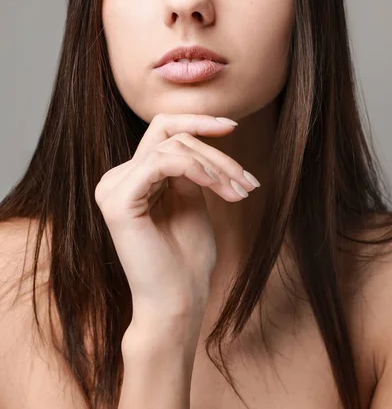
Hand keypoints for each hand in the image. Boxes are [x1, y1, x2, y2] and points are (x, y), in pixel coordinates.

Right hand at [94, 113, 258, 324]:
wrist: (179, 301)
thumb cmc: (187, 258)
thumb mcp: (192, 200)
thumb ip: (189, 169)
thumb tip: (201, 138)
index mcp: (132, 178)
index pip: (162, 132)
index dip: (197, 121)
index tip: (233, 125)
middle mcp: (116, 179)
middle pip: (170, 136)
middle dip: (215, 152)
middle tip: (247, 181)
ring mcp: (113, 188)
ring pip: (171, 148)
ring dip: (214, 166)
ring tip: (239, 192)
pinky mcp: (119, 201)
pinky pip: (159, 162)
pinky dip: (195, 168)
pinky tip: (217, 186)